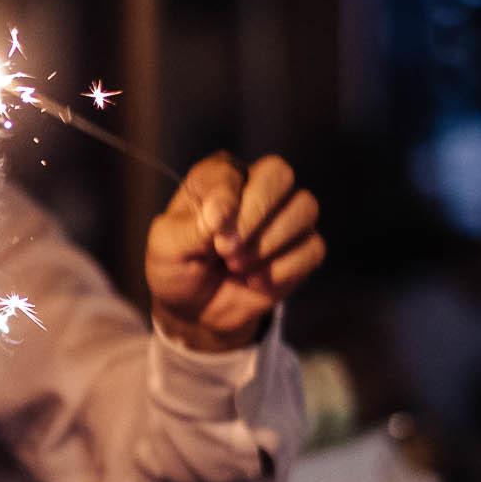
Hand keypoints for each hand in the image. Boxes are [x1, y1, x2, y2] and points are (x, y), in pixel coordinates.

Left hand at [146, 153, 323, 351]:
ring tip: (236, 266)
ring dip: (268, 244)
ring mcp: (284, 216)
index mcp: (220, 176)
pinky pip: (312, 248)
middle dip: (255, 215)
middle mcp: (256, 186)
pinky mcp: (302, 248)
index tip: (212, 230)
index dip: (226, 202)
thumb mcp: (167, 246)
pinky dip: (282, 271)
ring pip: (305, 208)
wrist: (193, 309)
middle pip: (280, 175)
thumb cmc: (177, 266)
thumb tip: (225, 211)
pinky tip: (254, 282)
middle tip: (226, 250)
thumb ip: (193, 226)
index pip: (234, 172)